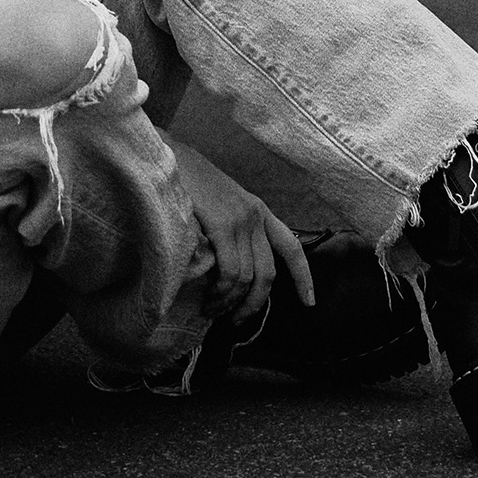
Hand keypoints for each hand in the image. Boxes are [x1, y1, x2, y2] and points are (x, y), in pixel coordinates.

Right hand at [167, 140, 313, 324]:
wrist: (168, 155)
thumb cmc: (187, 182)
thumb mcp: (221, 203)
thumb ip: (232, 229)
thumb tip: (231, 274)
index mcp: (259, 211)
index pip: (291, 247)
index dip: (303, 278)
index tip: (309, 303)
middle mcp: (256, 216)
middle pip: (268, 275)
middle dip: (254, 305)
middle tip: (236, 322)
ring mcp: (241, 220)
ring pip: (248, 278)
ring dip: (230, 303)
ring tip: (211, 311)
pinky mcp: (222, 225)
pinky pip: (231, 272)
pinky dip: (221, 292)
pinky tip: (208, 297)